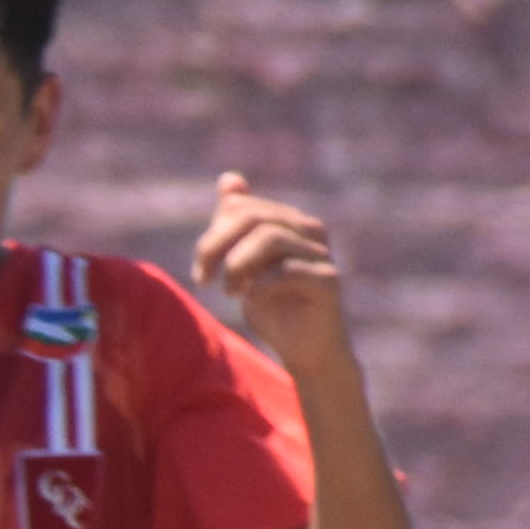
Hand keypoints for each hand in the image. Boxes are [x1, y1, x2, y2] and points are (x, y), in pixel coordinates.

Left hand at [196, 173, 354, 366]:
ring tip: (229, 291)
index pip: (240, 207)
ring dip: (238, 265)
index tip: (201, 272)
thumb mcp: (244, 264)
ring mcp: (322, 254)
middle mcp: (310, 231)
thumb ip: (235, 225)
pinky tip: (249, 298)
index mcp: (289, 221)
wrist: (306, 351)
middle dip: (216, 247)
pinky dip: (259, 284)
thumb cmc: (274, 307)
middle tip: (204, 279)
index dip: (212, 236)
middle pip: (253, 218)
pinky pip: (287, 270)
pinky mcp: (328, 281)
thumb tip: (229, 177)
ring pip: (271, 238)